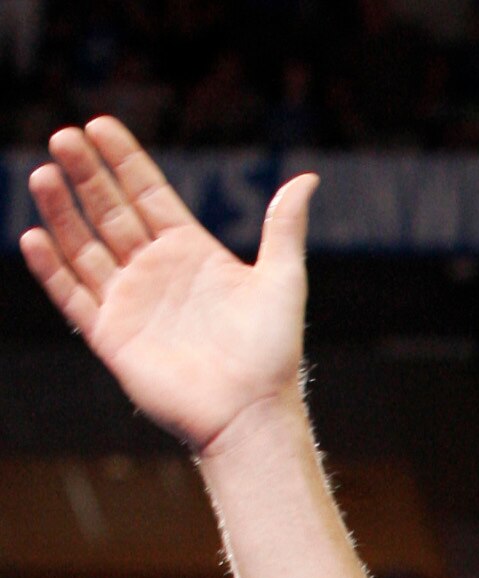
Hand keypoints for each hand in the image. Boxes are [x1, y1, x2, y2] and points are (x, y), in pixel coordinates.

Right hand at [20, 119, 314, 454]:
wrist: (253, 415)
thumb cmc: (272, 354)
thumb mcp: (283, 280)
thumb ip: (284, 227)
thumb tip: (308, 178)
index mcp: (190, 252)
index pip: (147, 193)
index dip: (123, 160)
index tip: (98, 124)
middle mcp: (155, 272)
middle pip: (110, 211)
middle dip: (86, 175)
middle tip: (63, 138)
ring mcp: (130, 303)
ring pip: (84, 247)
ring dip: (62, 212)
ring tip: (44, 175)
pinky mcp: (112, 337)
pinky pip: (73, 297)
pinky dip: (52, 270)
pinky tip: (33, 237)